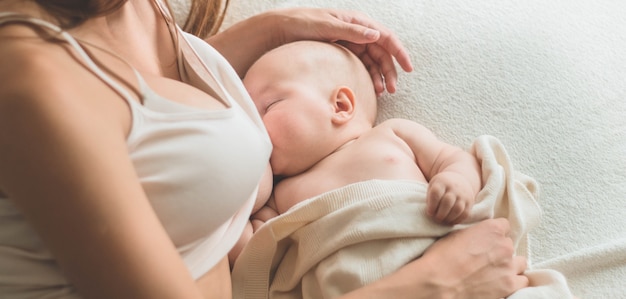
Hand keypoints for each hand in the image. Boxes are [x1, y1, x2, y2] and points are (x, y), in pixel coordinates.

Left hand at [269, 8, 413, 94]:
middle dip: (389, 71)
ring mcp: (350, 44)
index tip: (408, 68)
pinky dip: (368, 77)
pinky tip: (370, 89)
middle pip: (381, 52)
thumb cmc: (302, 24)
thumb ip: (351, 31)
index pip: (386, 37)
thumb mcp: (326, 26)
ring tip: (382, 93)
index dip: (399, 52)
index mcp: (357, 22)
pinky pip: (361, 66)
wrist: (279, 30)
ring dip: (379, 76)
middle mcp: (357, 32)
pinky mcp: (342, 54)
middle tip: (392, 90)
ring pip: (372, 61)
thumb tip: (376, 36)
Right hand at [422, 218, 528, 298]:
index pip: (504, 225)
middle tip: (485, 258)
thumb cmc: (442, 258)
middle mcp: (504, 245)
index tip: (488, 240)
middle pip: (510, 244)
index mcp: (491, 230)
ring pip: (520, 262)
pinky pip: (522, 281)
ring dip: (510, 265)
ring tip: (496, 271)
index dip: (495, 233)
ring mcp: (509, 266)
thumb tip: (478, 239)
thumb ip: (475, 234)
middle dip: (500, 250)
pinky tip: (502, 282)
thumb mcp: (455, 236)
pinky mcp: (509, 285)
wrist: (439, 283)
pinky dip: (514, 282)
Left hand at [426, 172, 475, 223]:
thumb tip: (431, 213)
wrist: (459, 179)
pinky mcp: (470, 202)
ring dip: (449, 218)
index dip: (432, 205)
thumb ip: (430, 198)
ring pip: (457, 209)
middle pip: (447, 201)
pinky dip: (457, 220)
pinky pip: (465, 214)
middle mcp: (454, 188)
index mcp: (442, 182)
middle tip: (437, 218)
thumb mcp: (433, 186)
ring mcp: (463, 195)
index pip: (436, 192)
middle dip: (441, 213)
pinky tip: (451, 222)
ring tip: (443, 220)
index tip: (429, 212)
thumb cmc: (441, 186)